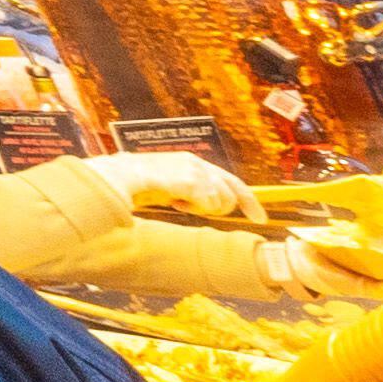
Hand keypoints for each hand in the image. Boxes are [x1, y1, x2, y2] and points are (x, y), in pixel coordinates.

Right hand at [98, 151, 256, 220]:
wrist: (122, 175)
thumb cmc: (139, 183)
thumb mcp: (169, 185)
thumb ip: (189, 191)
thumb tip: (207, 207)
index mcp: (193, 163)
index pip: (232, 181)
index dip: (249, 201)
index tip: (260, 218)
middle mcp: (199, 164)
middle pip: (232, 192)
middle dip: (221, 207)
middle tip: (199, 209)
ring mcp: (197, 171)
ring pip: (222, 201)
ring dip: (204, 209)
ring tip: (180, 202)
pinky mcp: (193, 180)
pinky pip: (208, 204)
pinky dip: (193, 208)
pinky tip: (175, 201)